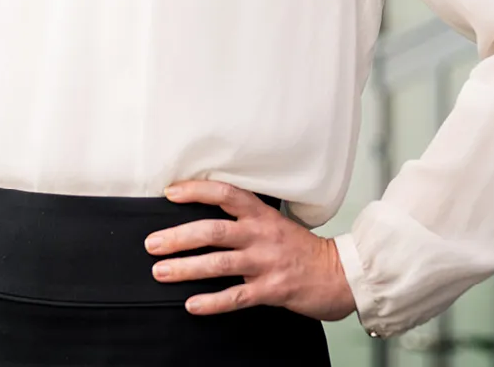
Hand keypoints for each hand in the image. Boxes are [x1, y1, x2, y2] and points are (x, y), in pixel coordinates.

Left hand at [147, 180, 357, 320]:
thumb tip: (203, 220)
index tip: (170, 192)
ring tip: (160, 272)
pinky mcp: (272, 290)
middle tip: (152, 243)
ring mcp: (266, 263)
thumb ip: (244, 221)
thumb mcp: (274, 224)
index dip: (196, 190)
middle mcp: (261, 236)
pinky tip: (192, 304)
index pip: (225, 194)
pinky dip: (212, 301)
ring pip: (219, 263)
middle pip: (213, 231)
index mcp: (261, 215)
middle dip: (178, 237)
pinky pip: (236, 296)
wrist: (341, 275)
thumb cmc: (302, 250)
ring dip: (186, 268)